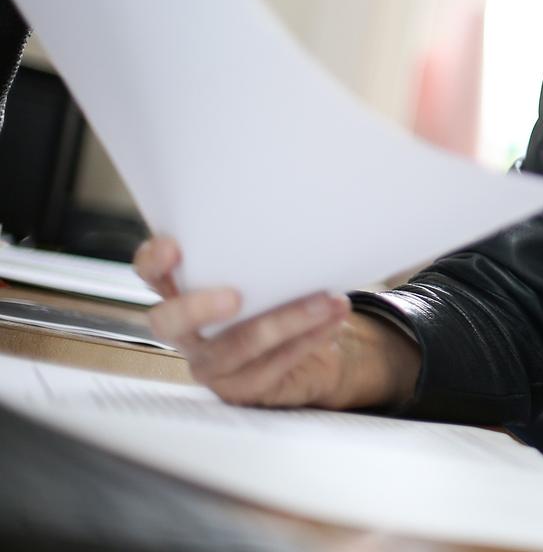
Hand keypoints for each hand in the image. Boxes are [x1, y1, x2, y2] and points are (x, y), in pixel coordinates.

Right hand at [135, 235, 418, 409]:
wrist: (315, 347)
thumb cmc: (284, 296)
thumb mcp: (274, 268)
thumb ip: (267, 249)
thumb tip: (301, 213)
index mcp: (186, 289)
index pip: (151, 273)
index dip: (153, 262)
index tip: (174, 247)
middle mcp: (188, 330)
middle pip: (168, 323)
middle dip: (197, 307)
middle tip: (235, 296)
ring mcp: (210, 363)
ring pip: (236, 347)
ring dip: (287, 320)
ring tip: (329, 301)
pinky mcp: (241, 388)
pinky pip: (271, 367)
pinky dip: (306, 340)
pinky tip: (332, 320)